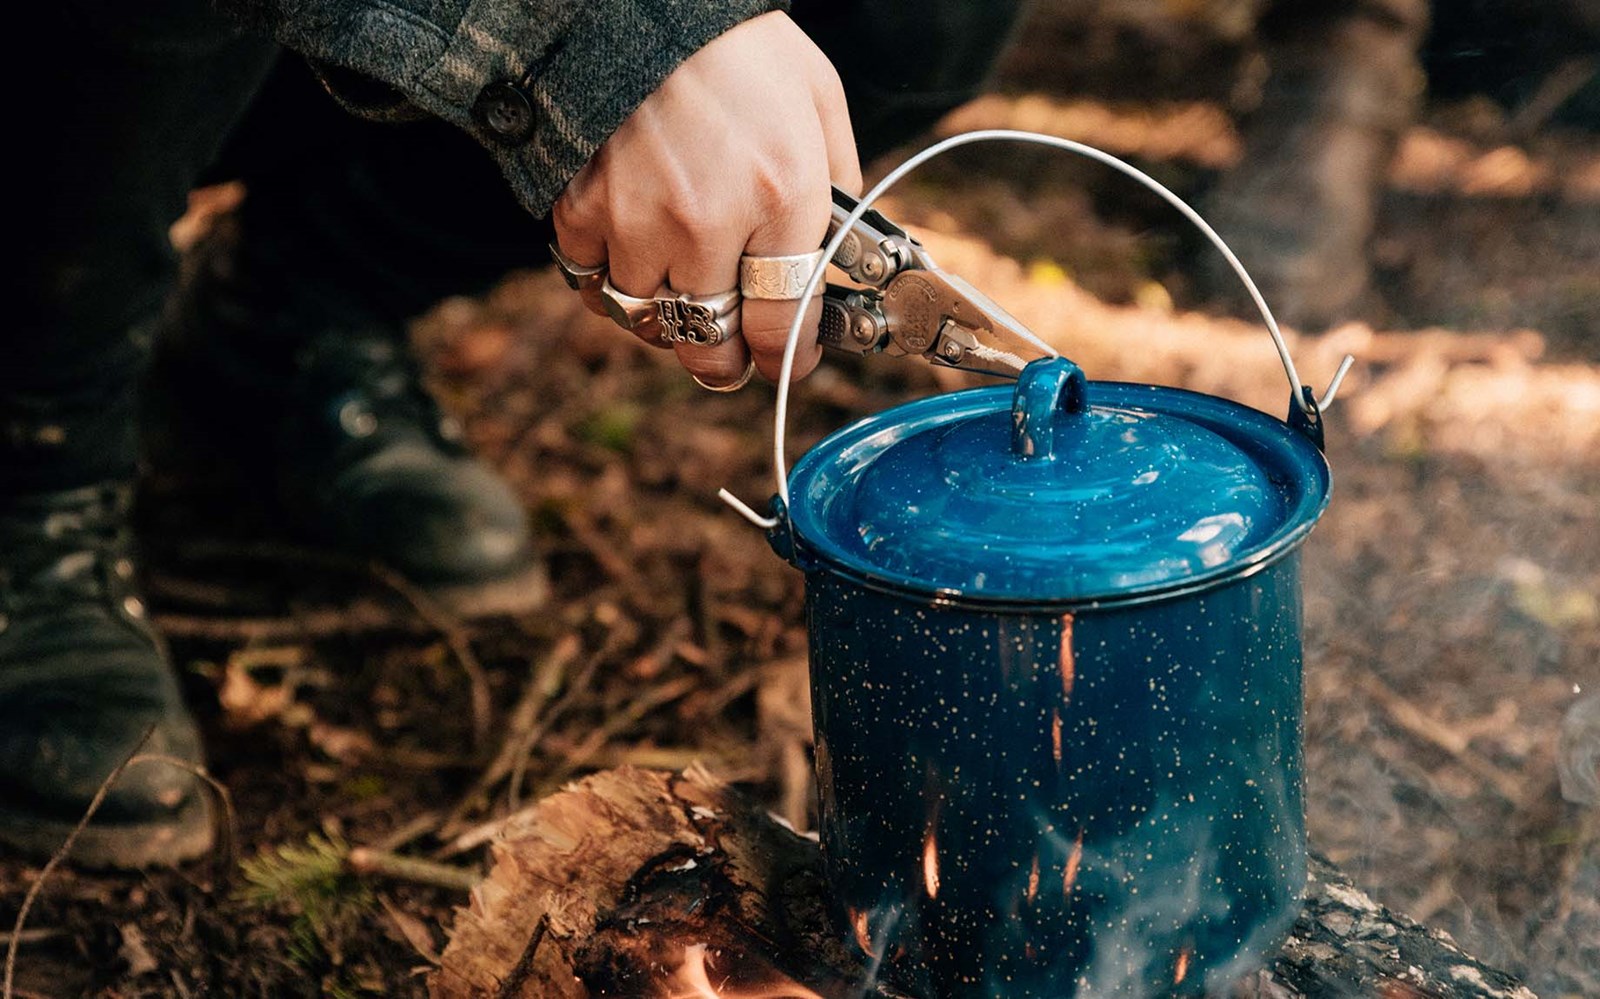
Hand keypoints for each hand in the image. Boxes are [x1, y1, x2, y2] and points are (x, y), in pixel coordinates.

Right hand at [551, 11, 861, 386]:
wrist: (645, 2)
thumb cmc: (742, 48)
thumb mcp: (820, 105)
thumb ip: (836, 188)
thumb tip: (841, 255)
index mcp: (781, 196)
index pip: (783, 325)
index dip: (787, 361)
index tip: (786, 365)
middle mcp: (707, 222)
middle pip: (712, 342)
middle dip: (727, 363)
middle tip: (732, 360)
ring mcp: (637, 219)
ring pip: (648, 322)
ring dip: (668, 323)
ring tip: (682, 301)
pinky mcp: (582, 206)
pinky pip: (593, 283)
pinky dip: (612, 284)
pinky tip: (633, 260)